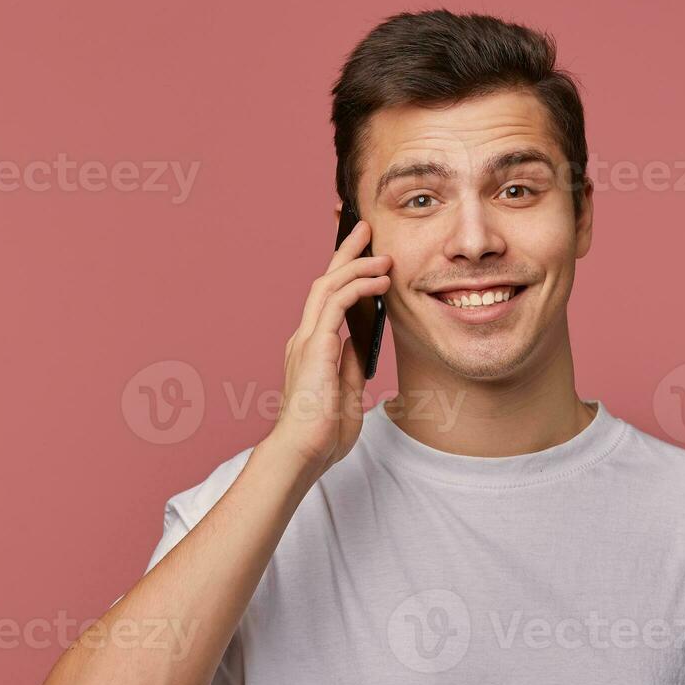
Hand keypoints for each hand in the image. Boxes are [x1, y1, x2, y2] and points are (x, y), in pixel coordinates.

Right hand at [268, 218, 391, 479]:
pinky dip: (358, 287)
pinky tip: (379, 282)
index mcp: (311, 349)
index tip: (362, 254)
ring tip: (382, 253)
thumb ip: (349, 367)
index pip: (326, 301)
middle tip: (365, 229)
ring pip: (328, 286)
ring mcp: (306, 342)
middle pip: (324, 282)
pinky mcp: (314, 349)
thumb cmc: (321, 434)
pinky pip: (335, 305)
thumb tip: (360, 345)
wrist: (302, 454)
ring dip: (356, 265)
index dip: (343, 273)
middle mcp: (304, 339)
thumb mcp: (345, 394)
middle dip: (345, 252)